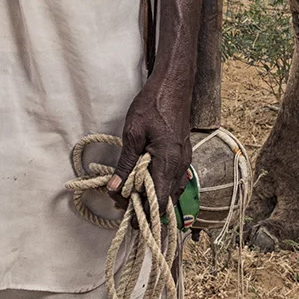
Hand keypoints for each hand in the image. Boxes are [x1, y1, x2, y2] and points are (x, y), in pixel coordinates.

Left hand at [107, 80, 190, 213]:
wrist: (173, 84)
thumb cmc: (153, 104)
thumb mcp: (133, 133)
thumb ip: (125, 163)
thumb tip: (115, 187)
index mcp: (168, 162)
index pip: (159, 204)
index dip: (142, 213)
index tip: (124, 209)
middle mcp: (180, 166)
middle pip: (165, 201)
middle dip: (143, 204)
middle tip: (120, 196)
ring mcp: (184, 161)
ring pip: (170, 191)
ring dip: (151, 194)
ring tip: (129, 187)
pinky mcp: (183, 154)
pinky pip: (173, 179)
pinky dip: (159, 183)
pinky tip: (143, 176)